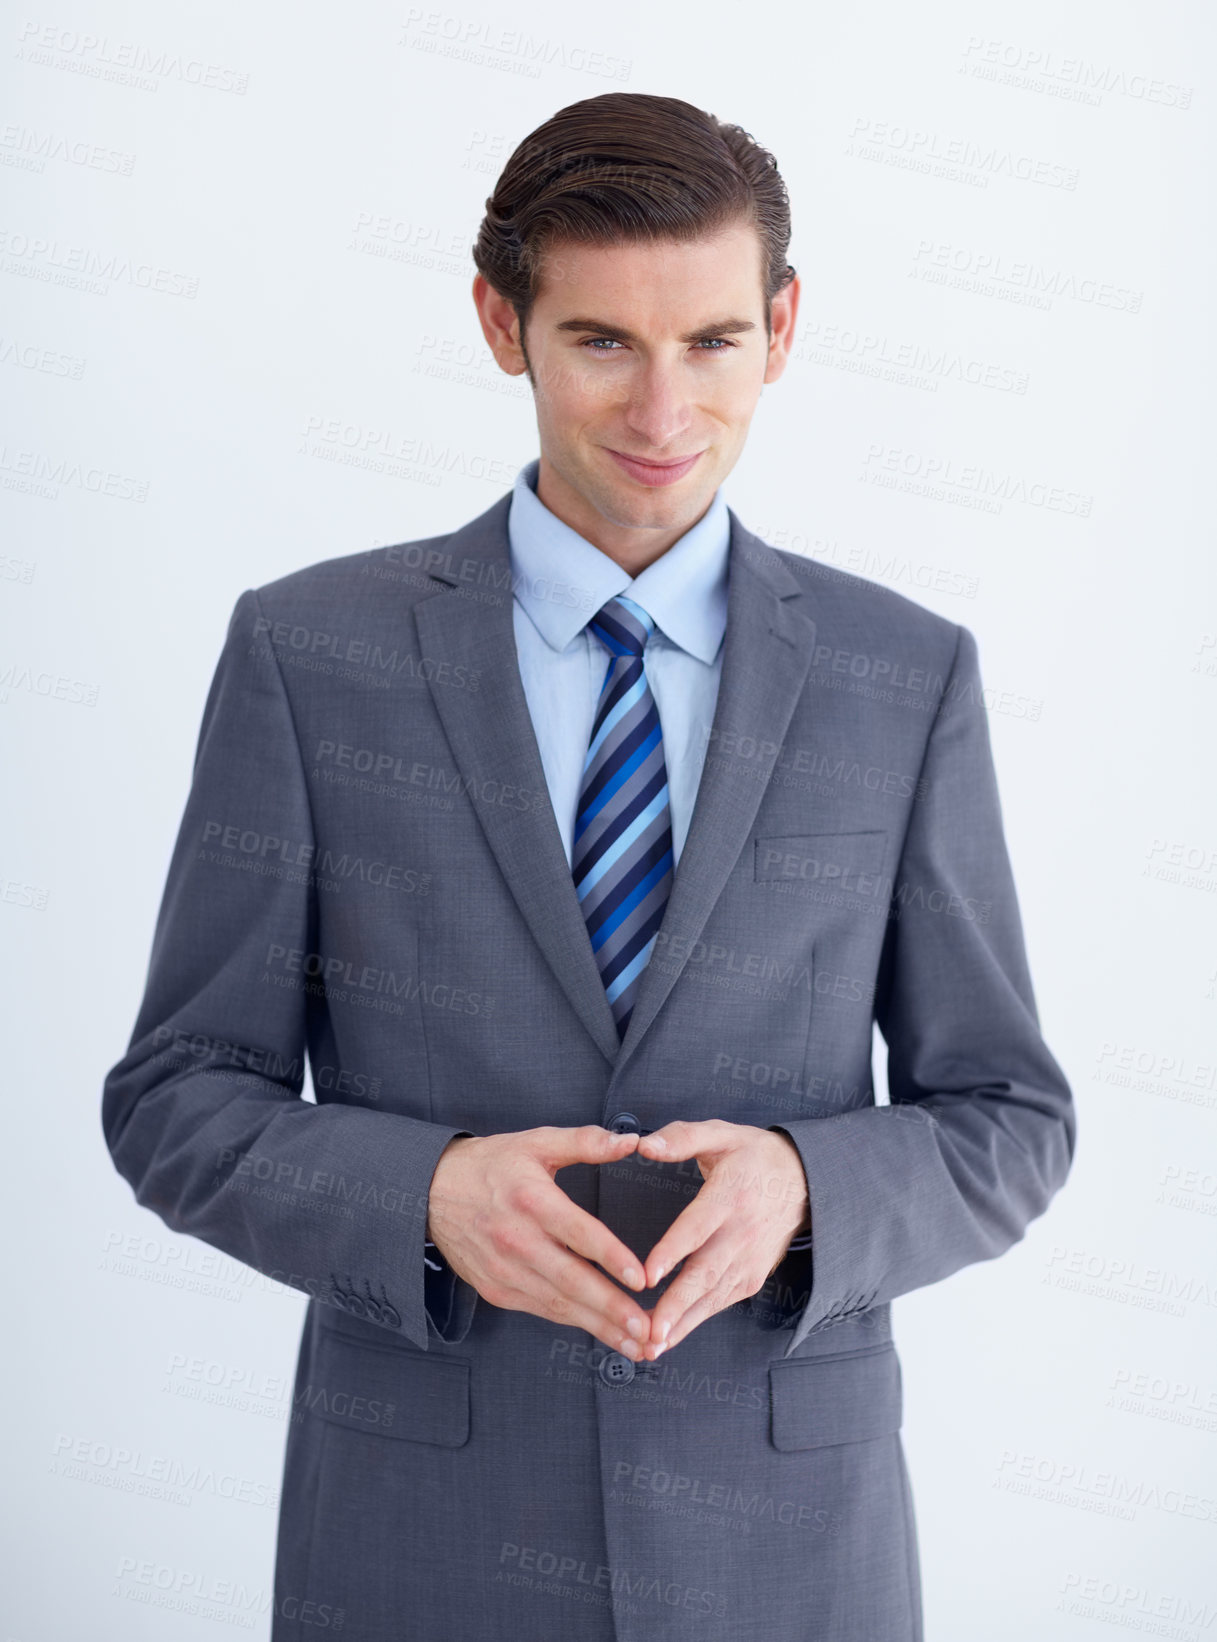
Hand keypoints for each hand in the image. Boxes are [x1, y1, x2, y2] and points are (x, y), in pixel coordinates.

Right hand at [426, 1125, 653, 1359]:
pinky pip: (542, 1309)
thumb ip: (586, 1141)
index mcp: (532, 1200)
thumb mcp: (536, 1141)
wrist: (431, 1191)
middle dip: (612, 1309)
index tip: (641, 1279)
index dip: (611, 1257)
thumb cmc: (491, 1164)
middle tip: (648, 1330)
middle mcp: (517, 1240)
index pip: (577, 1233)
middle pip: (571, 1280)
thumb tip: (631, 1141)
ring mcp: (504, 1270)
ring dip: (600, 1327)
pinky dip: (573, 1323)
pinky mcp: (496, 1290)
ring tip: (638, 1344)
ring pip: (559, 1304)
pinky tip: (603, 1332)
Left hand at [633, 1120, 809, 1359]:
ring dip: (682, 1323)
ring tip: (650, 1347)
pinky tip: (668, 1338)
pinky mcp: (753, 1276)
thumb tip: (644, 1145)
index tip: (647, 1276)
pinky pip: (721, 1302)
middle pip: (706, 1272)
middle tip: (648, 1331)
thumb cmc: (752, 1155)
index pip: (698, 1226)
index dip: (673, 1251)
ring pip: (712, 1296)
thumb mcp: (721, 1133)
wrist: (805, 1180)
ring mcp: (750, 1258)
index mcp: (731, 1194)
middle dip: (676, 1305)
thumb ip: (681, 1137)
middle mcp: (742, 1231)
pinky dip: (695, 1322)